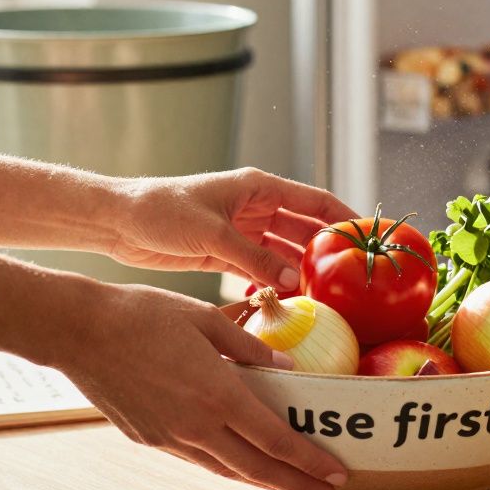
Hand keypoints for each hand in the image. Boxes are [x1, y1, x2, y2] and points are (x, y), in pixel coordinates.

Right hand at [57, 282, 346, 489]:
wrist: (79, 331)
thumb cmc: (142, 314)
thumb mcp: (205, 318)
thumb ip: (249, 347)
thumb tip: (286, 368)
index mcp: (217, 394)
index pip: (275, 440)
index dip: (309, 461)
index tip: (335, 473)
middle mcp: (195, 426)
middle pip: (256, 468)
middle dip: (296, 483)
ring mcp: (169, 437)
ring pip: (226, 470)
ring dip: (261, 479)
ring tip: (289, 481)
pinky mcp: (148, 439)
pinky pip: (198, 459)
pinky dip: (226, 465)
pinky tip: (239, 460)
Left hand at [106, 168, 357, 289]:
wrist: (119, 222)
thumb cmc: (162, 211)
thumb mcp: (213, 233)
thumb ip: (254, 258)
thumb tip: (294, 281)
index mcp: (258, 187)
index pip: (314, 201)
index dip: (344, 218)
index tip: (370, 237)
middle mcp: (255, 208)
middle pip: (303, 230)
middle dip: (326, 252)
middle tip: (351, 277)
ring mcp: (242, 232)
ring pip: (283, 254)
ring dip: (300, 272)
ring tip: (325, 296)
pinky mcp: (226, 254)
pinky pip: (261, 270)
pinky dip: (274, 284)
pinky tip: (287, 302)